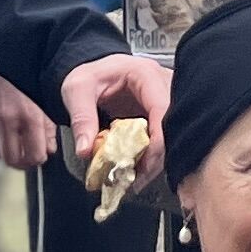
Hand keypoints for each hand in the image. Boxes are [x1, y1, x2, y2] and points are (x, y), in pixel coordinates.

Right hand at [0, 67, 57, 169]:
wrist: (0, 52)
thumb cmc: (27, 73)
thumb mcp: (45, 97)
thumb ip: (48, 125)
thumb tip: (49, 150)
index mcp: (28, 115)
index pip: (34, 155)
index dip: (39, 158)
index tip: (41, 154)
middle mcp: (6, 119)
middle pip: (12, 160)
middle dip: (22, 161)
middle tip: (28, 155)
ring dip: (5, 153)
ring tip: (14, 144)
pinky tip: (1, 131)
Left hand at [62, 51, 171, 171]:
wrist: (92, 73)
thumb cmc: (89, 75)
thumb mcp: (77, 90)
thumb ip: (81, 118)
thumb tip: (85, 150)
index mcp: (146, 74)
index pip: (163, 108)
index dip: (158, 140)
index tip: (144, 164)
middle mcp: (162, 85)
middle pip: (174, 124)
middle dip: (158, 155)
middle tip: (138, 177)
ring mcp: (164, 100)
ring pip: (173, 134)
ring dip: (156, 159)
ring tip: (134, 178)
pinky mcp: (161, 115)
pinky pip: (164, 138)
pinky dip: (152, 156)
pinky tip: (137, 169)